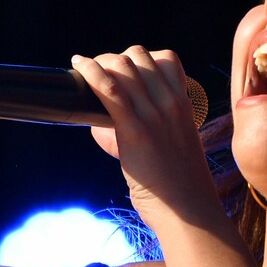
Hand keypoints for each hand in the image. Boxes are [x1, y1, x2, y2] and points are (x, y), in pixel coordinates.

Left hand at [71, 46, 220, 227]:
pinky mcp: (136, 131)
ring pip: (123, 66)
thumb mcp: (176, 145)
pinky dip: (91, 72)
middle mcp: (171, 104)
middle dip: (114, 58)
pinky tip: (79, 66)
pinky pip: (110, 89)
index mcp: (184, 105)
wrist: (188, 210)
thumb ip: (155, 127)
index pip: (166, 58)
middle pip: (139, 56)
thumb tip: (114, 122)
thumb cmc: (178, 185)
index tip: (124, 70)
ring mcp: (155, 116)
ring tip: (86, 71)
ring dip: (99, 63)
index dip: (141, 58)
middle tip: (98, 73)